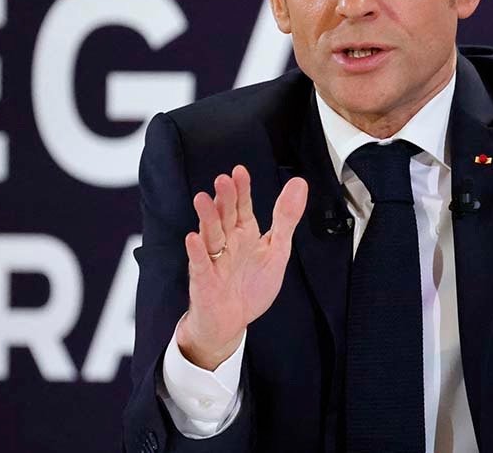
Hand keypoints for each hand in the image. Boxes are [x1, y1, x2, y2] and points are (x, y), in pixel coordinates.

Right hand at [176, 165, 307, 369]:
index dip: (242, 189)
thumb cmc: (251, 285)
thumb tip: (298, 184)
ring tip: (203, 199)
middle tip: (223, 180)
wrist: (231, 322)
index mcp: (245, 233)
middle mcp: (228, 242)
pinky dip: (197, 252)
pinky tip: (194, 239)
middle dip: (225, 198)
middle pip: (225, 216)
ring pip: (210, 235)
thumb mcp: (277, 250)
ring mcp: (215, 260)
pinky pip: (200, 264)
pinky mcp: (204, 280)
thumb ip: (286, 218)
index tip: (240, 171)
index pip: (243, 206)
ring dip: (206, 217)